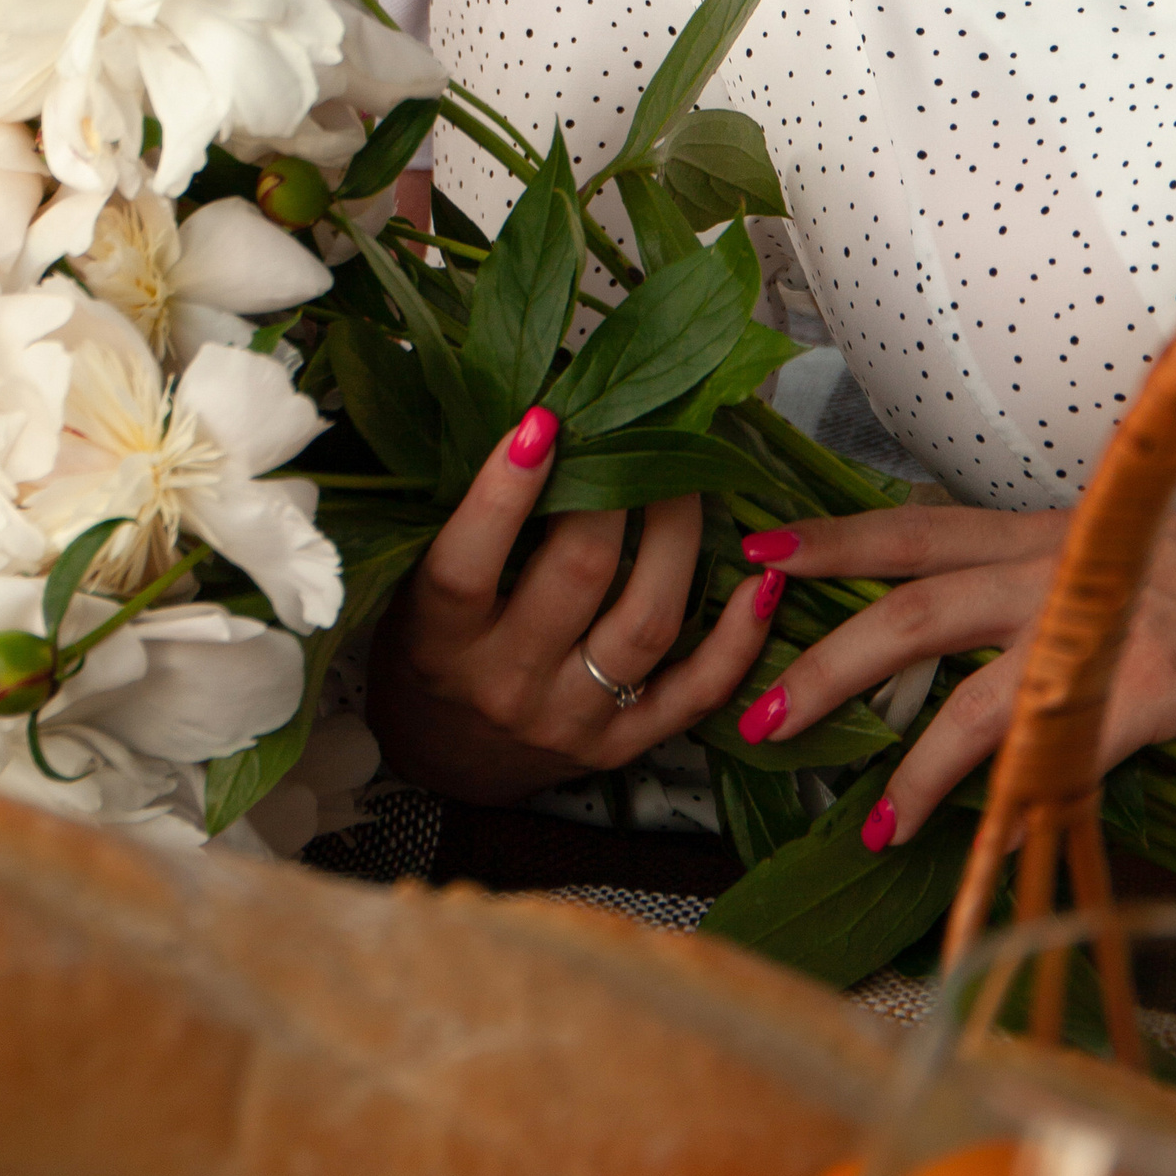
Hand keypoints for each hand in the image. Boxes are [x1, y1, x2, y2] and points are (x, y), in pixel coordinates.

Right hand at [366, 406, 773, 801]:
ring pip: (646, 623)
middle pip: (578, 577)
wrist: (445, 758)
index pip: (467, 566)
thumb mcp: (414, 588)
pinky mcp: (622, 747)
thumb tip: (533, 418)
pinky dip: (738, 639)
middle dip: (615, 492)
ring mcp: (570, 720)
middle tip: (635, 433)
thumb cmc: (430, 647)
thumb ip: (462, 522)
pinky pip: (695, 693)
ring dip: (679, 539)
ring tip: (689, 479)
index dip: (503, 494)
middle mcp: (505, 684)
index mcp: (439, 640)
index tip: (542, 421)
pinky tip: (760, 582)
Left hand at [741, 495, 1175, 848]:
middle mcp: (1056, 567)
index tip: (755, 554)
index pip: (913, 527)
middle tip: (758, 703)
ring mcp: (1099, 621)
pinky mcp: (1151, 682)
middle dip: (827, 651)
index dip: (832, 539)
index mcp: (1044, 536)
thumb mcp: (1125, 563)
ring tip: (851, 801)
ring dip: (899, 743)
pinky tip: (972, 836)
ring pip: (965, 672)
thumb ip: (1052, 590)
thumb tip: (991, 636)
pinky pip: (1057, 740)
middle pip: (911, 598)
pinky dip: (1005, 789)